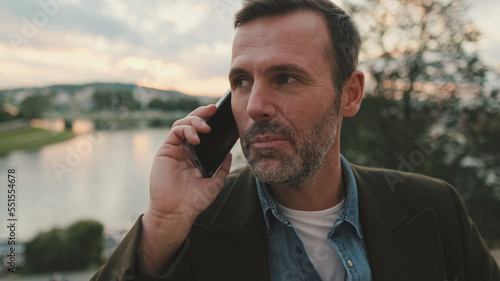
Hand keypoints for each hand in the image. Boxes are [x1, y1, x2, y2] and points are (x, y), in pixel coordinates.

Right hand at [140, 105, 231, 273]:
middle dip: (202, 113)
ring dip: (195, 120)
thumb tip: (230, 153)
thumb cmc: (194, 201)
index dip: (210, 121)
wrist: (177, 212)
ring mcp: (174, 149)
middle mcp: (184, 150)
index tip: (222, 115)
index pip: (202, 132)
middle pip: (191, 123)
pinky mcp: (165, 150)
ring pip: (182, 123)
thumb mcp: (215, 183)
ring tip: (206, 128)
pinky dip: (186, 129)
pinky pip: (175, 131)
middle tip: (213, 109)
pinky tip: (196, 137)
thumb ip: (222, 167)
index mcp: (195, 155)